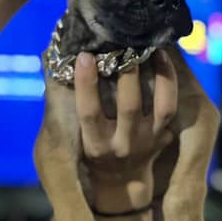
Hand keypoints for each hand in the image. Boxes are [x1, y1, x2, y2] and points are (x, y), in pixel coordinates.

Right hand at [75, 50, 177, 212]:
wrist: (121, 179)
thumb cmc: (90, 148)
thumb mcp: (73, 134)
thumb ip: (64, 102)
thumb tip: (51, 57)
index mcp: (95, 144)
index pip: (89, 112)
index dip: (86, 83)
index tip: (84, 55)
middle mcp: (122, 145)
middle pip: (128, 106)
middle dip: (126, 71)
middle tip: (124, 42)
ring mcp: (146, 140)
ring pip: (157, 105)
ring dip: (152, 72)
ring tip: (147, 45)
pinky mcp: (163, 135)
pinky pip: (170, 105)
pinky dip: (168, 79)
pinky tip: (162, 58)